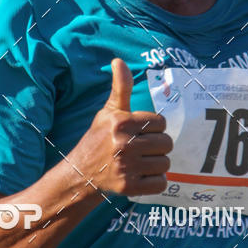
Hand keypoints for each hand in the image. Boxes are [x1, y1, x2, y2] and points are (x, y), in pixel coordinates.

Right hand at [71, 58, 172, 196]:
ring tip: (140, 163)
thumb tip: (118, 60)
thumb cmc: (99, 139)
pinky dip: (155, 182)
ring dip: (156, 165)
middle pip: (166, 143)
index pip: (161, 122)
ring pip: (165, 164)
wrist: (81, 174)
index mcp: (121, 122)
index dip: (153, 128)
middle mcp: (123, 144)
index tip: (140, 132)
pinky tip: (141, 176)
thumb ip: (120, 88)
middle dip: (157, 147)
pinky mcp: (128, 187)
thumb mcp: (108, 112)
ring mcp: (126, 167)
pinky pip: (161, 183)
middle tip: (141, 149)